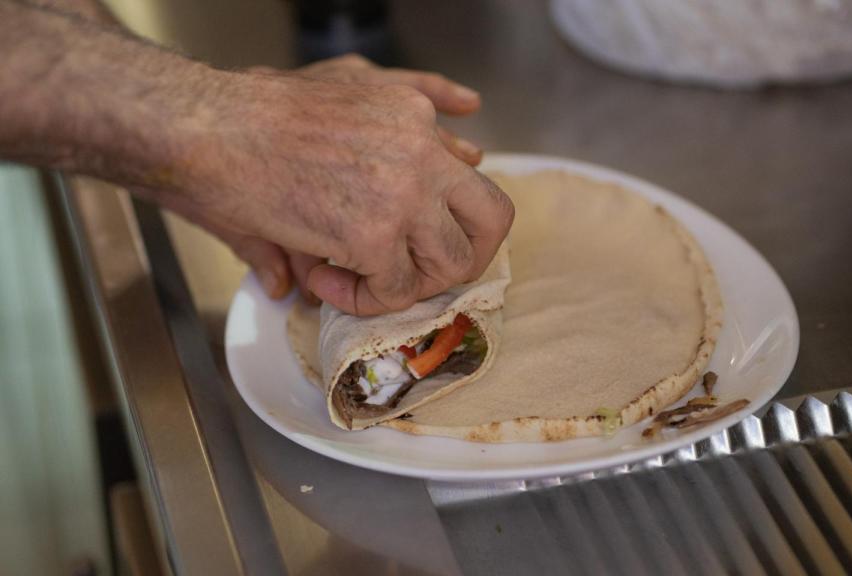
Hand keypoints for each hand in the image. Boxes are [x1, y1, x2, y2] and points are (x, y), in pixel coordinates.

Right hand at [165, 58, 512, 315]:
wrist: (203, 128)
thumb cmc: (255, 106)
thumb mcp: (344, 76)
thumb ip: (410, 89)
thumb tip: (467, 106)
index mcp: (414, 115)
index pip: (472, 171)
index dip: (451, 214)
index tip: (421, 234)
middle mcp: (421, 151)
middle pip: (493, 218)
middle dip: (463, 254)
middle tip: (418, 271)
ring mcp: (404, 194)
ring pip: (452, 262)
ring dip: (410, 282)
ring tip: (359, 278)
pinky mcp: (373, 235)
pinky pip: (394, 289)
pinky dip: (361, 299)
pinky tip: (321, 281)